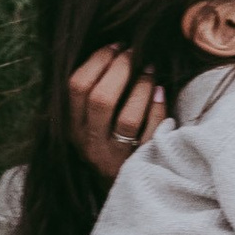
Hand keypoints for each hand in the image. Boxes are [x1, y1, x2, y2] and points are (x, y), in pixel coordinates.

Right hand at [70, 45, 165, 180]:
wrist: (122, 188)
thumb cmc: (106, 140)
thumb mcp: (88, 122)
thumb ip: (92, 92)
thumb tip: (115, 47)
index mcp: (72, 127)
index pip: (76, 87)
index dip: (97, 60)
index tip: (116, 45)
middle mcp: (90, 144)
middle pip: (100, 100)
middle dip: (120, 69)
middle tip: (134, 52)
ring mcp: (115, 157)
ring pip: (127, 119)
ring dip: (141, 87)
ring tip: (150, 69)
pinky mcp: (139, 164)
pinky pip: (151, 133)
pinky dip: (158, 110)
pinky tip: (162, 92)